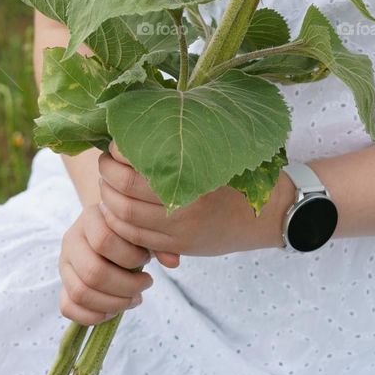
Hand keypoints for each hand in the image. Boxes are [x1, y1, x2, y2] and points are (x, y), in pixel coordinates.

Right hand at [58, 203, 155, 326]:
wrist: (108, 226)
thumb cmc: (129, 229)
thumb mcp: (143, 228)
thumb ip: (159, 242)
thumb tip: (173, 262)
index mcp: (91, 218)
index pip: (104, 241)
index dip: (130, 257)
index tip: (147, 259)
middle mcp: (72, 239)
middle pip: (93, 272)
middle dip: (125, 286)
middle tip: (146, 285)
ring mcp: (64, 263)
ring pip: (81, 292)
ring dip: (113, 303)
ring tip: (135, 299)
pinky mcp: (63, 284)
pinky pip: (67, 307)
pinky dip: (92, 316)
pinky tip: (114, 311)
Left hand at [98, 139, 289, 257]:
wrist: (268, 215)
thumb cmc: (241, 174)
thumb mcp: (216, 155)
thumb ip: (184, 146)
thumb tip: (145, 127)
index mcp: (193, 180)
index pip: (138, 169)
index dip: (119, 154)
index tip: (117, 142)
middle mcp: (183, 208)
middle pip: (125, 193)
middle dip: (108, 174)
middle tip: (106, 159)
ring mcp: (178, 232)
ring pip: (125, 219)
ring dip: (108, 198)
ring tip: (108, 181)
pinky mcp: (178, 246)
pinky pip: (136, 237)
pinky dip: (119, 222)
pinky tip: (118, 207)